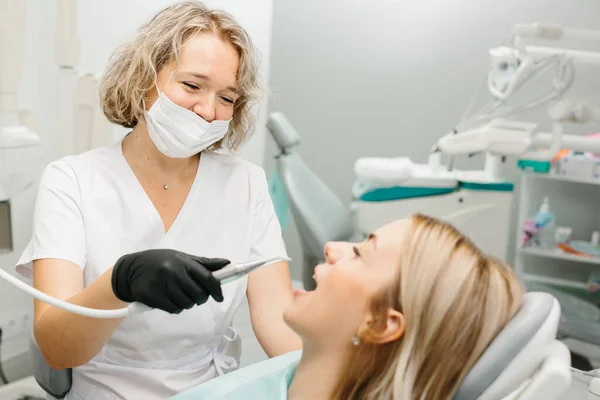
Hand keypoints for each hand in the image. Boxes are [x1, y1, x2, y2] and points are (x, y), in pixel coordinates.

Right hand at [111, 249, 229, 313]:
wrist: (131, 269)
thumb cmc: (161, 262)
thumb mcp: (181, 257)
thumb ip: (204, 263)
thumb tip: (227, 263)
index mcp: (183, 262)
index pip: (207, 278)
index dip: (216, 290)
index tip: (219, 297)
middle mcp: (173, 272)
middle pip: (199, 295)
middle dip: (200, 298)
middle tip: (194, 295)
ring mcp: (162, 285)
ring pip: (187, 304)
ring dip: (186, 303)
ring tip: (178, 294)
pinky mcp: (152, 296)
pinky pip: (174, 309)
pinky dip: (175, 307)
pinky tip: (169, 300)